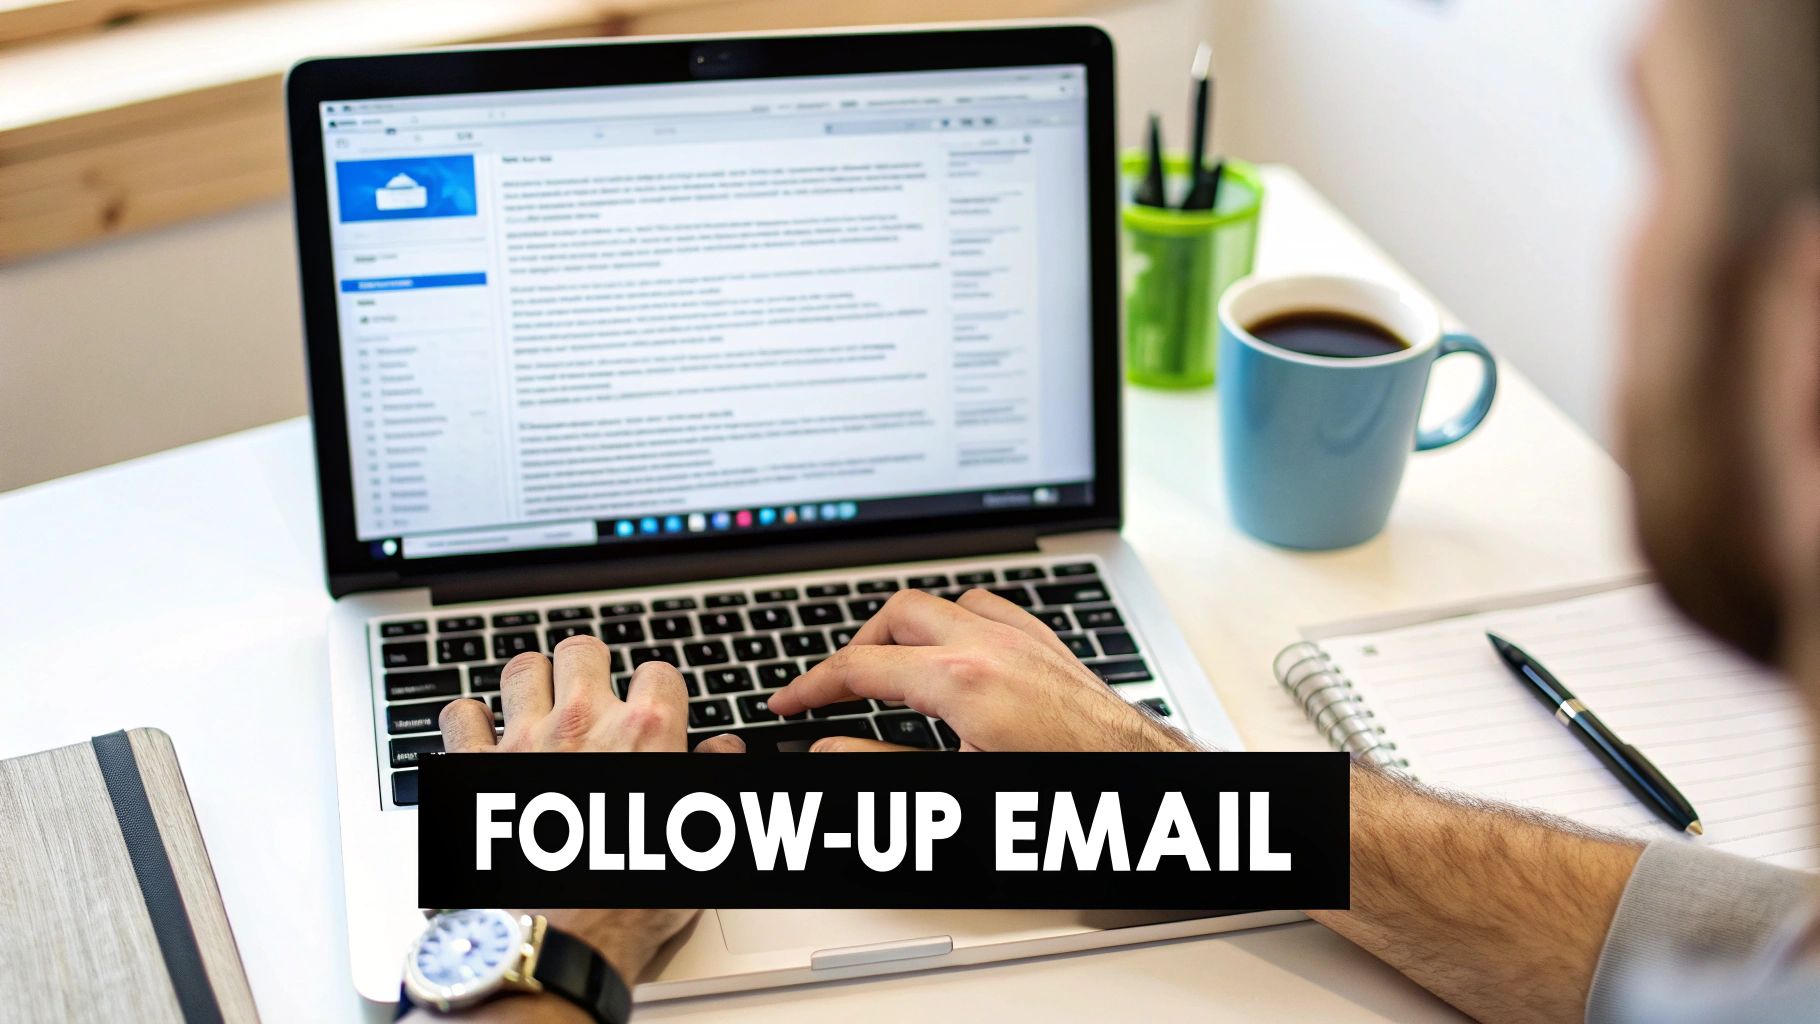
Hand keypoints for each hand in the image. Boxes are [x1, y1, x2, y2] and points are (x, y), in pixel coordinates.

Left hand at [438, 638, 742, 985]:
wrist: (558, 941)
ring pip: (521, 670)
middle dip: (588, 667)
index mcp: (645, 736)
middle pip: (582, 651)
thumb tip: (727, 752)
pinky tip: (482, 734)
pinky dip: (469, 721)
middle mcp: (584, 726)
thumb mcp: (694, 836)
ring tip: (537, 702)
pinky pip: (462, 717)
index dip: (656, 689)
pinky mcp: (475, 770)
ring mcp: (524, 743)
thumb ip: (712, 779)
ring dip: (530, 682)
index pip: (657, 673)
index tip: (651, 707)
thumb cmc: (628, 900)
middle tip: (590, 692)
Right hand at [765, 589, 1192, 752]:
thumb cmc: (1062, 784)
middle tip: (835, 687)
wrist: (1135, 779)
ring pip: (945, 603)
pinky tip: (955, 653)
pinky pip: (992, 610)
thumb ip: (884, 764)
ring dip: (909, 628)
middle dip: (858, 646)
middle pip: (896, 615)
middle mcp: (993, 644)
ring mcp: (1025, 639)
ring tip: (890, 668)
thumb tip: (830, 750)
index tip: (788, 702)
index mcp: (961, 680)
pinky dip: (958, 623)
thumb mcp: (956, 785)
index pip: (859, 668)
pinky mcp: (1051, 646)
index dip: (812, 685)